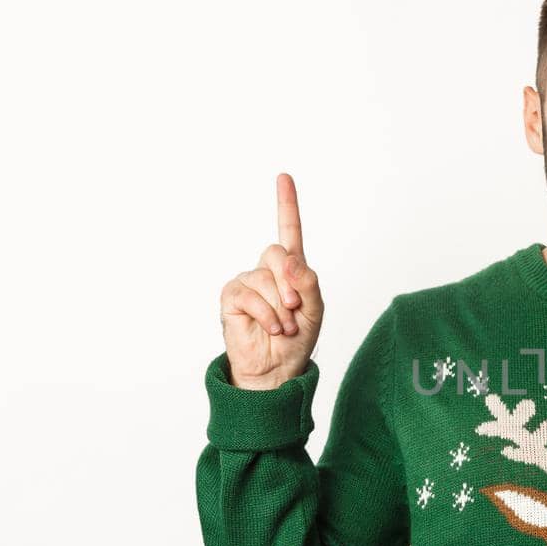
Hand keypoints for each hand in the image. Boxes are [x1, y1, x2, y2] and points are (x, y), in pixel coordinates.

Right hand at [219, 173, 324, 390]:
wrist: (277, 368)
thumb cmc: (297, 339)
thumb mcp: (315, 309)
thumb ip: (308, 282)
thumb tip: (290, 260)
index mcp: (291, 270)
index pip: (289, 231)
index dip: (286, 204)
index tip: (283, 177)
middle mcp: (267, 271)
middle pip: (278, 253)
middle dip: (291, 283)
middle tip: (295, 308)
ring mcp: (247, 282)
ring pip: (265, 278)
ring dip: (281, 307)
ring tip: (283, 327)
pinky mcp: (232, 298)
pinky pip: (250, 296)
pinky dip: (267, 314)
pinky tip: (271, 328)